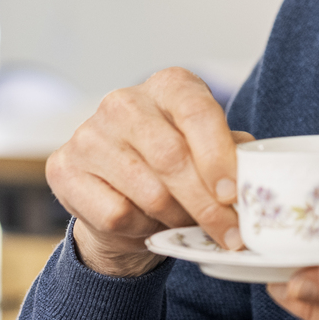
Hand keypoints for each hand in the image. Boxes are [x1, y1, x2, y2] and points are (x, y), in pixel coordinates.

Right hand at [45, 67, 253, 277]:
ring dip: (177, 218)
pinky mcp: (62, 169)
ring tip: (189, 225)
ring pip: (148, 190)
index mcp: (169, 85)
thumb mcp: (209, 152)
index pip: (197, 112)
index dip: (218, 157)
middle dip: (207, 204)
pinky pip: (117, 212)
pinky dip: (143, 228)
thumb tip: (256, 172)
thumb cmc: (175, 169)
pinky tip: (149, 224)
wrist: (120, 198)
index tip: (233, 195)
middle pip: (172, 157)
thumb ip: (234, 156)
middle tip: (229, 234)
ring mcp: (89, 134)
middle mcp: (124, 102)